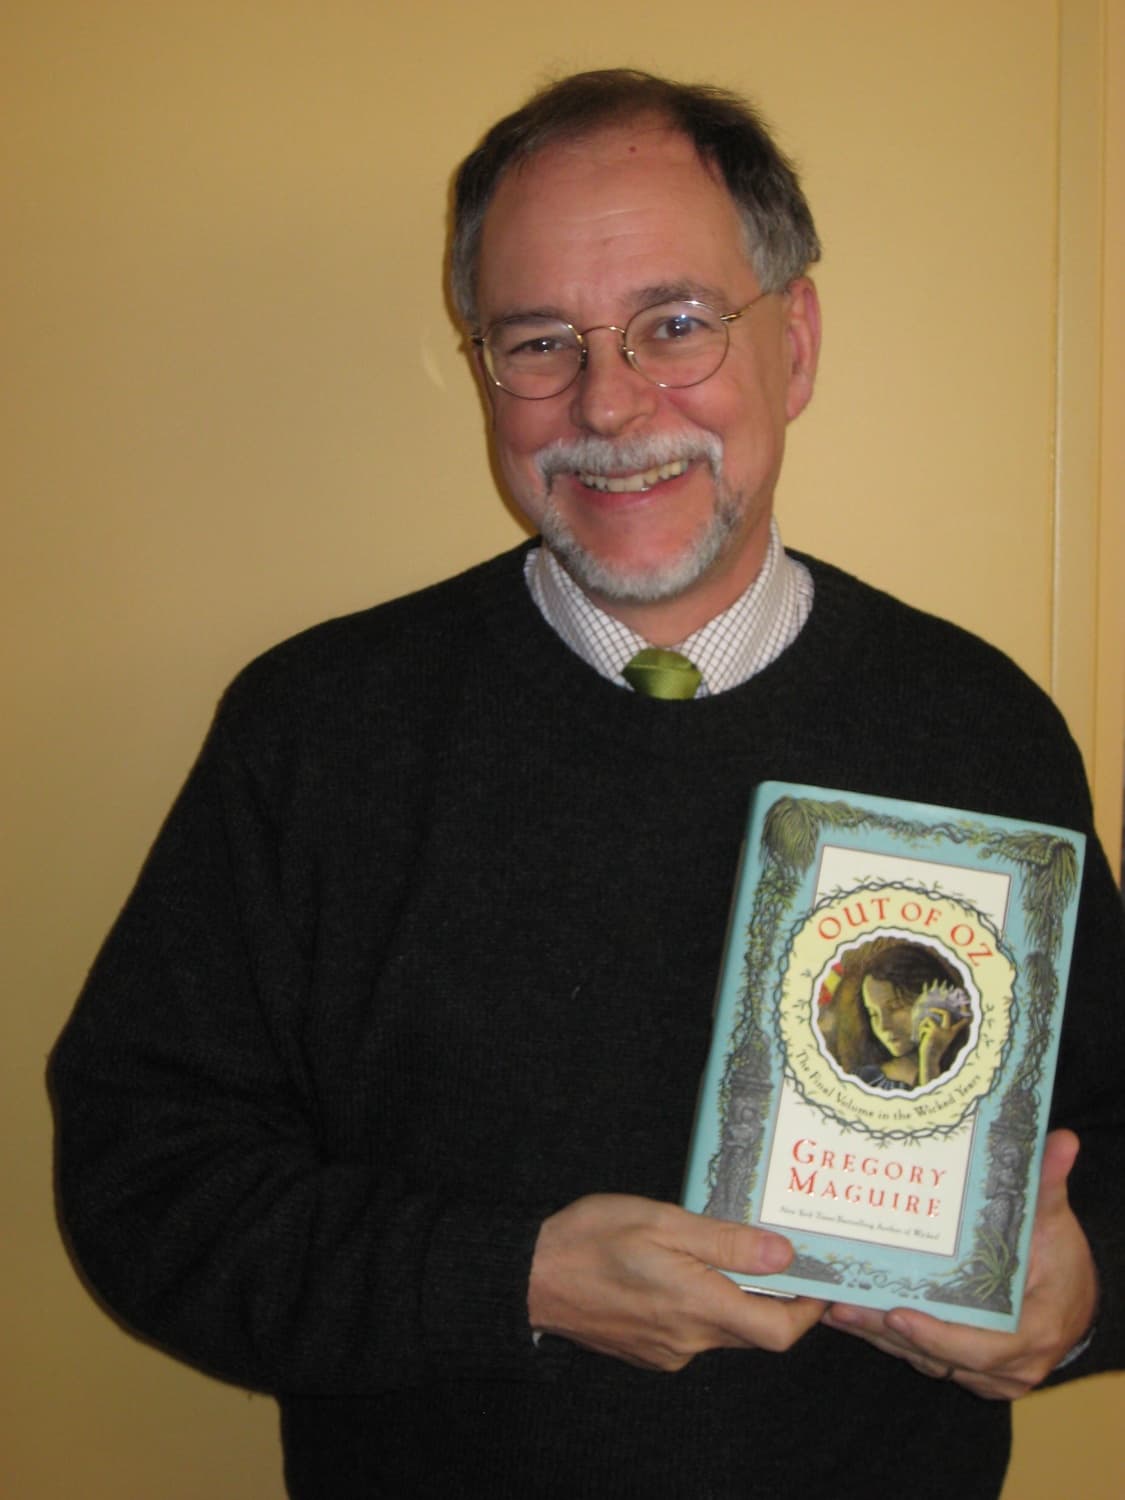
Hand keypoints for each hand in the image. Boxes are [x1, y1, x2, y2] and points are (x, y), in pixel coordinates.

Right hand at [528, 1193, 825, 1371]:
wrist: (529, 1277)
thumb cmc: (590, 1239)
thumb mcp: (661, 1221)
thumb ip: (724, 1241)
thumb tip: (783, 1254)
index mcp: (697, 1305)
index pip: (778, 1331)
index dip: (808, 1310)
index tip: (818, 1279)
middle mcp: (689, 1340)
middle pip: (755, 1331)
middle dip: (773, 1296)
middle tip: (777, 1251)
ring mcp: (667, 1351)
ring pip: (723, 1330)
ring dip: (733, 1297)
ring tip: (722, 1250)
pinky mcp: (648, 1353)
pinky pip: (693, 1333)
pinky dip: (701, 1304)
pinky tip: (680, 1269)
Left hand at [822, 1130, 1096, 1398]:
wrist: (1072, 1298)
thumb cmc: (1061, 1258)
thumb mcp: (1055, 1223)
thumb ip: (1048, 1185)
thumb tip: (1063, 1141)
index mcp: (1033, 1331)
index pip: (983, 1346)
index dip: (939, 1335)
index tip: (898, 1314)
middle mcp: (1008, 1364)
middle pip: (940, 1356)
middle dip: (888, 1332)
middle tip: (841, 1306)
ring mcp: (987, 1372)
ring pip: (923, 1359)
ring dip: (877, 1335)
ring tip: (830, 1307)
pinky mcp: (966, 1367)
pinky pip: (922, 1357)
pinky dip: (886, 1337)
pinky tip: (845, 1314)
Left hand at [916, 1008, 969, 1084]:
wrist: (930, 1058)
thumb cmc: (933, 1049)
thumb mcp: (939, 1039)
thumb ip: (939, 1030)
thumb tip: (932, 1019)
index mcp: (951, 1033)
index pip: (960, 1024)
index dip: (963, 1020)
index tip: (968, 1017)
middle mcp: (948, 1030)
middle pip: (946, 1013)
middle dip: (938, 1009)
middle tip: (931, 1010)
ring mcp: (940, 1030)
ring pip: (929, 1018)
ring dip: (923, 1023)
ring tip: (922, 1031)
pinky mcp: (932, 1031)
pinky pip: (923, 1026)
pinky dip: (920, 1030)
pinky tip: (921, 1038)